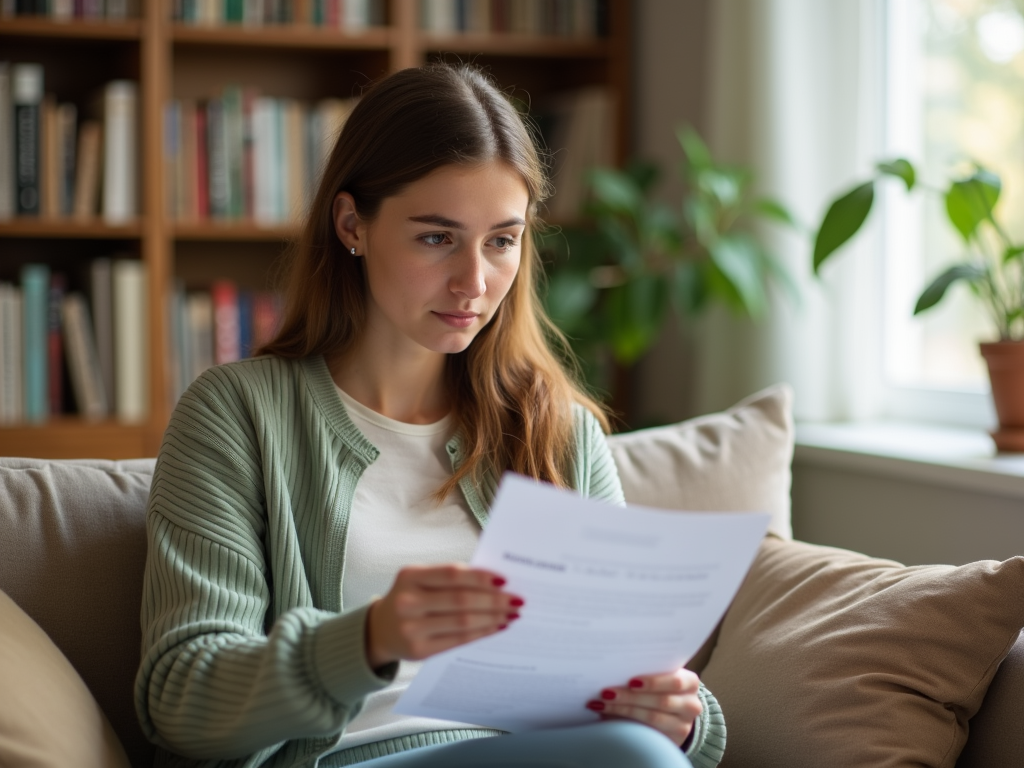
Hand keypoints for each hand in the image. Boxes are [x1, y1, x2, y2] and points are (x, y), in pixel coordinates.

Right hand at [366, 565, 522, 667]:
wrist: (380, 629)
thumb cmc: (411, 597)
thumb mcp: (421, 580)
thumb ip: (451, 578)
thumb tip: (496, 582)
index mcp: (410, 576)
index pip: (452, 574)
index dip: (480, 577)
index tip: (505, 579)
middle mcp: (407, 602)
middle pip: (461, 600)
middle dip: (494, 600)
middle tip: (517, 600)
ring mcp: (411, 629)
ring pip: (463, 622)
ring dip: (492, 617)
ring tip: (511, 614)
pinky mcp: (419, 651)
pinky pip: (458, 640)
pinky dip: (481, 632)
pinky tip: (496, 626)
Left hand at [585, 668, 702, 746]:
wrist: (674, 713)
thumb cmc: (660, 686)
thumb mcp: (660, 676)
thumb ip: (646, 669)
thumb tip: (614, 665)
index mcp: (690, 682)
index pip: (676, 681)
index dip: (653, 682)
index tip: (631, 680)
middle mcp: (691, 704)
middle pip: (661, 701)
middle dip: (630, 697)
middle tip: (606, 692)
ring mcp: (683, 725)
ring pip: (653, 718)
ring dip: (623, 710)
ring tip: (601, 704)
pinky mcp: (673, 740)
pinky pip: (648, 733)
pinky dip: (624, 723)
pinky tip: (607, 716)